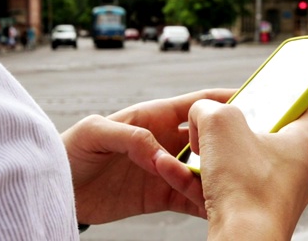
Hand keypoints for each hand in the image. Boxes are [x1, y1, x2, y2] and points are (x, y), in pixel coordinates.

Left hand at [61, 89, 234, 224]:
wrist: (55, 188)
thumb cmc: (70, 149)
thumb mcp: (95, 132)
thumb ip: (130, 136)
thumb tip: (160, 153)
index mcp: (154, 117)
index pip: (196, 104)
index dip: (223, 100)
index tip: (252, 100)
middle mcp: (165, 141)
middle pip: (208, 139)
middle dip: (229, 142)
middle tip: (250, 150)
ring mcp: (164, 169)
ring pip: (202, 171)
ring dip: (218, 176)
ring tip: (235, 184)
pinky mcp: (159, 195)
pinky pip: (188, 198)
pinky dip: (203, 202)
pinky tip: (216, 207)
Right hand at [156, 100, 307, 239]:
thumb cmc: (243, 186)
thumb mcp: (218, 124)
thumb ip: (208, 108)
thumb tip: (201, 114)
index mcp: (303, 143)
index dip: (289, 95)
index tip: (270, 91)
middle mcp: (298, 171)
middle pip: (269, 137)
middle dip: (238, 129)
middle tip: (219, 125)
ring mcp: (280, 197)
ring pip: (246, 167)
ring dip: (218, 158)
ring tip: (197, 154)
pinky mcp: (259, 217)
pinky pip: (233, 192)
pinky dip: (211, 184)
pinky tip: (187, 179)